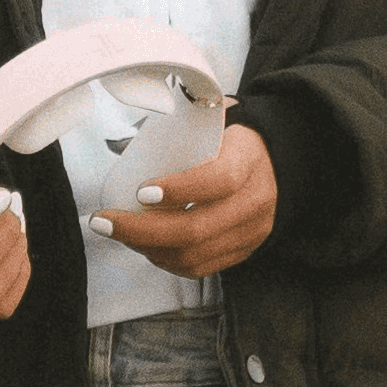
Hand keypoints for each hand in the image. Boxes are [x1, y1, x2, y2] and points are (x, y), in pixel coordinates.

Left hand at [91, 122, 275, 279]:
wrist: (281, 162)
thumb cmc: (237, 139)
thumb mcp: (218, 118)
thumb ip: (180, 123)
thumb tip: (121, 140)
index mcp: (248, 159)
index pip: (218, 181)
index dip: (178, 190)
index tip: (140, 191)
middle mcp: (255, 200)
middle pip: (197, 229)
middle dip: (141, 230)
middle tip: (105, 222)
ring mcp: (251, 231)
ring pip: (194, 255)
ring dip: (148, 249)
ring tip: (120, 233)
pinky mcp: (244, 250)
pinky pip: (201, 267)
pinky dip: (167, 261)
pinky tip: (146, 246)